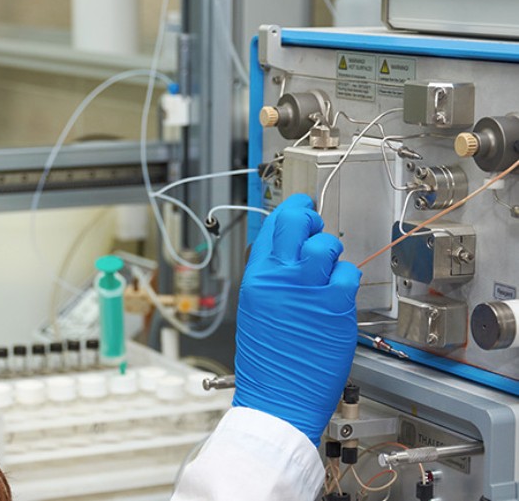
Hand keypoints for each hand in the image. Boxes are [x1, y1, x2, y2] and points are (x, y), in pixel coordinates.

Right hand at [232, 193, 360, 445]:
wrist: (276, 396)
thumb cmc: (266, 360)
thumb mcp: (255, 308)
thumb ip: (271, 276)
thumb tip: (286, 250)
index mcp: (257, 277)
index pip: (273, 224)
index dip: (291, 209)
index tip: (302, 207)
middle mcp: (281, 278)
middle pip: (298, 222)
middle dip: (311, 217)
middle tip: (316, 226)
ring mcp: (309, 291)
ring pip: (327, 245)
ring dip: (331, 251)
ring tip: (327, 269)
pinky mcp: (335, 308)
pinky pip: (348, 274)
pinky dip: (346, 279)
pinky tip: (338, 294)